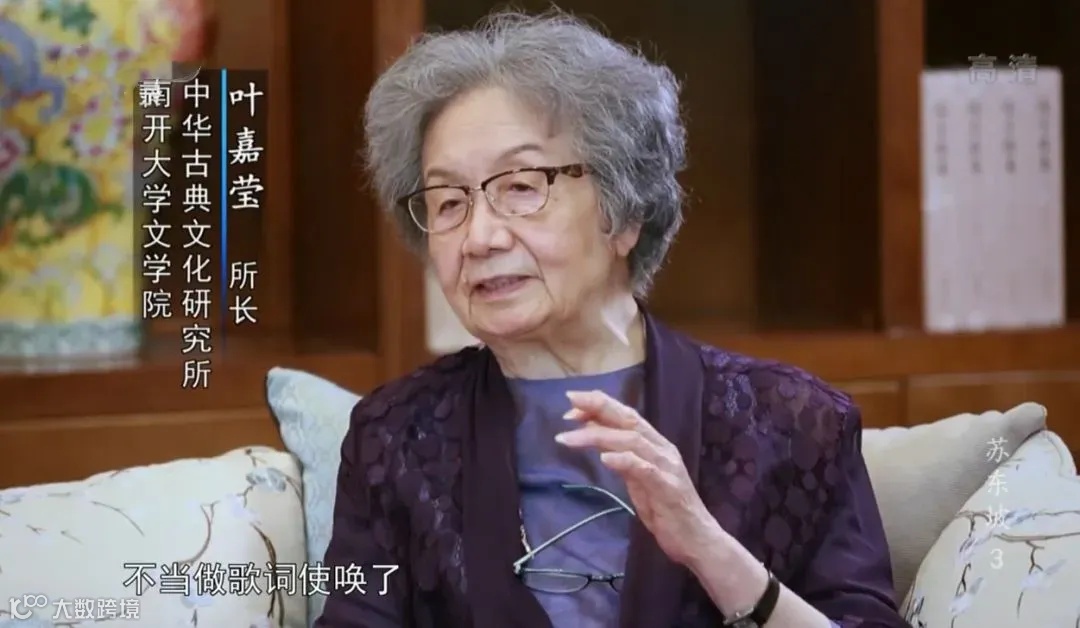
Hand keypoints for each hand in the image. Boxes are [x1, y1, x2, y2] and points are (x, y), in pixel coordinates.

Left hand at [555, 389, 719, 566]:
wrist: (697, 540)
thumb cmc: (666, 509)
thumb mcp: (637, 479)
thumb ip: (620, 456)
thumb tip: (593, 433)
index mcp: (656, 445)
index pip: (627, 416)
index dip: (600, 405)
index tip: (573, 401)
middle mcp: (662, 449)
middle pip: (629, 420)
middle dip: (599, 407)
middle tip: (570, 402)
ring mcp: (666, 467)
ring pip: (632, 440)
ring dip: (598, 435)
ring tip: (569, 436)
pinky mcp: (667, 488)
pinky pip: (644, 470)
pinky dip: (624, 461)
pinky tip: (604, 459)